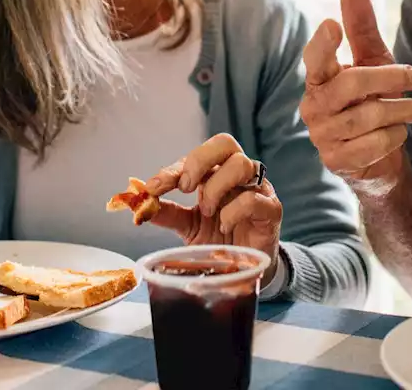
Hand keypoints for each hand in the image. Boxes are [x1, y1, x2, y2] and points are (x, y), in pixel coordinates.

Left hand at [144, 134, 282, 284]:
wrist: (246, 269)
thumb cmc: (220, 239)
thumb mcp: (188, 225)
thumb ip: (167, 213)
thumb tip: (139, 205)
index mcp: (217, 173)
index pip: (196, 156)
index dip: (172, 169)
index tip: (152, 188)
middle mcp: (238, 175)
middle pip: (224, 143)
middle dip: (199, 160)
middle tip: (184, 188)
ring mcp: (258, 189)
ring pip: (241, 164)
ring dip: (216, 187)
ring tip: (206, 211)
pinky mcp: (271, 209)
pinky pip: (253, 199)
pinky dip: (232, 211)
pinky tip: (225, 226)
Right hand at [300, 0, 411, 195]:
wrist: (378, 157)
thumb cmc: (371, 101)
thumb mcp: (372, 62)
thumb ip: (361, 28)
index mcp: (318, 78)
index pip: (314, 57)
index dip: (322, 43)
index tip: (332, 25)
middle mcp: (313, 105)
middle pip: (351, 84)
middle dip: (390, 78)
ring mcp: (322, 136)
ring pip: (367, 116)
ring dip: (401, 110)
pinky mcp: (336, 161)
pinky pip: (373, 144)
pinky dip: (394, 137)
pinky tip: (397, 133)